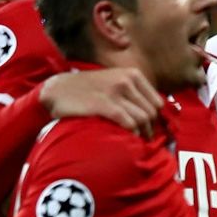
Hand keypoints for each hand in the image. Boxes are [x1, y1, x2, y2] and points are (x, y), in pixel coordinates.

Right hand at [40, 68, 163, 134]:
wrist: (58, 89)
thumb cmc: (88, 89)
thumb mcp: (115, 81)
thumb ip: (134, 93)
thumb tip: (155, 114)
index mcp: (133, 74)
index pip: (158, 102)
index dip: (156, 118)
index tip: (149, 127)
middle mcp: (126, 80)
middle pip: (152, 112)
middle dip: (150, 128)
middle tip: (144, 138)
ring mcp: (115, 92)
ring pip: (142, 118)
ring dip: (142, 133)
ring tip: (137, 141)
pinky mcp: (104, 104)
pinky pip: (128, 122)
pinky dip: (132, 133)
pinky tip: (128, 138)